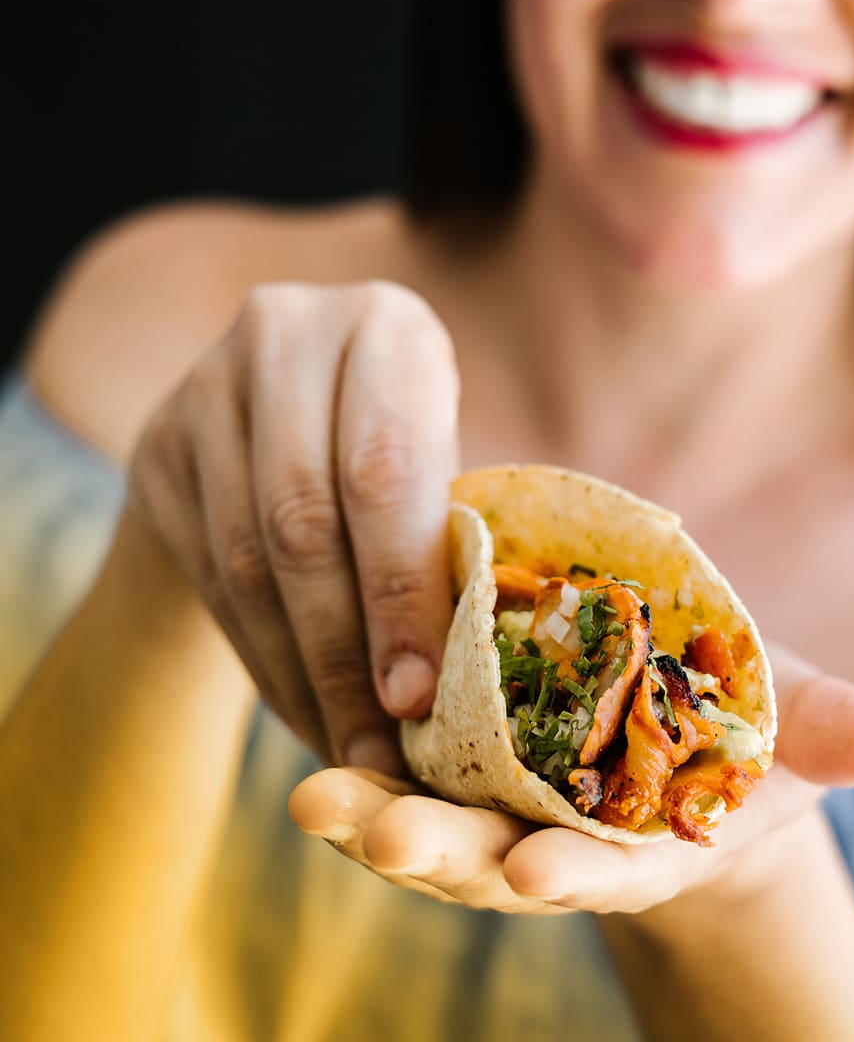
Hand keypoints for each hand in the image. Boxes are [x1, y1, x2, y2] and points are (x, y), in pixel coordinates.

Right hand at [128, 281, 459, 772]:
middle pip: (304, 520)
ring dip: (303, 677)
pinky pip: (209, 582)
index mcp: (385, 326)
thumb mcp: (441, 460)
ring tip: (351, 752)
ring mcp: (204, 392)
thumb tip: (471, 685)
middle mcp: (285, 338)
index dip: (401, 592)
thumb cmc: (399, 446)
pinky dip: (266, 663)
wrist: (276, 417)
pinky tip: (307, 713)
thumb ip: (450, 536)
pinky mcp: (157, 451)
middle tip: (382, 751)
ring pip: (247, 563)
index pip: (386, 468)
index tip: (421, 698)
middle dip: (347, 653)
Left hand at [287, 645, 853, 913]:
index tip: (536, 870)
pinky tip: (323, 737)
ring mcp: (501, 801)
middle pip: (491, 857)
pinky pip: (407, 766)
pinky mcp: (463, 756)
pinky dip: (367, 759)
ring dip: (373, 815)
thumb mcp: (788, 725)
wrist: (679, 730)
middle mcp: (556, 833)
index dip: (574, 872)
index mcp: (639, 840)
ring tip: (316, 796)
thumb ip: (827, 730)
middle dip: (440, 853)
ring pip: (432, 822)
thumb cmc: (740, 732)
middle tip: (382, 836)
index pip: (604, 869)